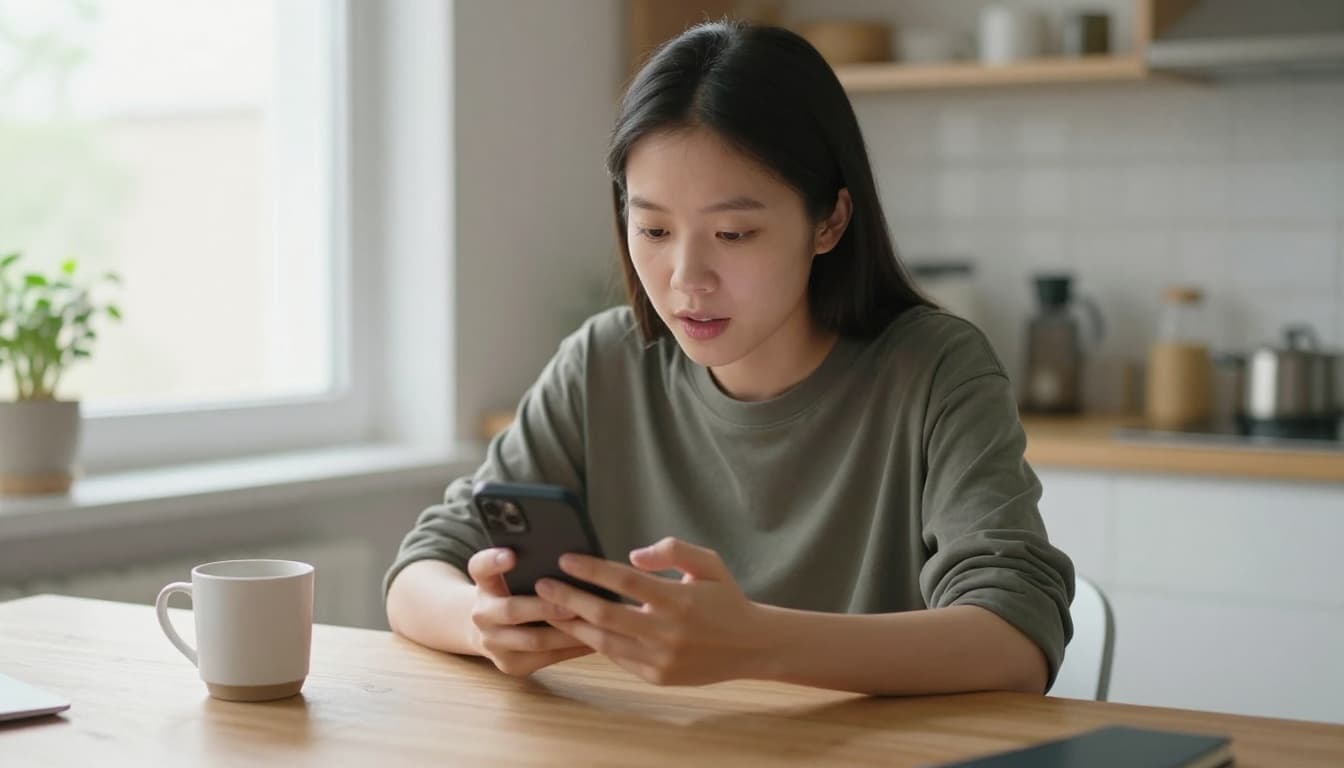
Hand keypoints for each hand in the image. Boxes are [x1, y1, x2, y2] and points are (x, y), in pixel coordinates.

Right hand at [465, 548, 592, 676]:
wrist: (491, 632)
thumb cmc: (515, 595)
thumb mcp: (512, 578)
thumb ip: (530, 566)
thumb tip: (574, 557)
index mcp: (484, 584)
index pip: (479, 567)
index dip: (493, 561)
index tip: (512, 555)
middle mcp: (482, 613)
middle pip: (511, 610)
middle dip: (545, 608)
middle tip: (574, 605)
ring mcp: (493, 643)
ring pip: (533, 640)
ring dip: (566, 633)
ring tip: (592, 625)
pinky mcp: (510, 664)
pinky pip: (546, 658)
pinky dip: (572, 648)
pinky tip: (594, 640)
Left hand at [536, 537, 768, 685]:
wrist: (751, 646)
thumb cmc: (725, 598)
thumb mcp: (709, 563)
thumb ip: (672, 550)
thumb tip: (632, 556)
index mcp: (679, 599)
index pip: (625, 581)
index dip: (592, 569)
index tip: (566, 558)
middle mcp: (667, 632)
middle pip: (605, 614)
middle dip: (569, 598)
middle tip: (542, 585)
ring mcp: (661, 659)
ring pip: (605, 641)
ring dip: (574, 624)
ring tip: (550, 609)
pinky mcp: (657, 677)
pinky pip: (618, 658)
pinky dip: (596, 643)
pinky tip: (579, 629)